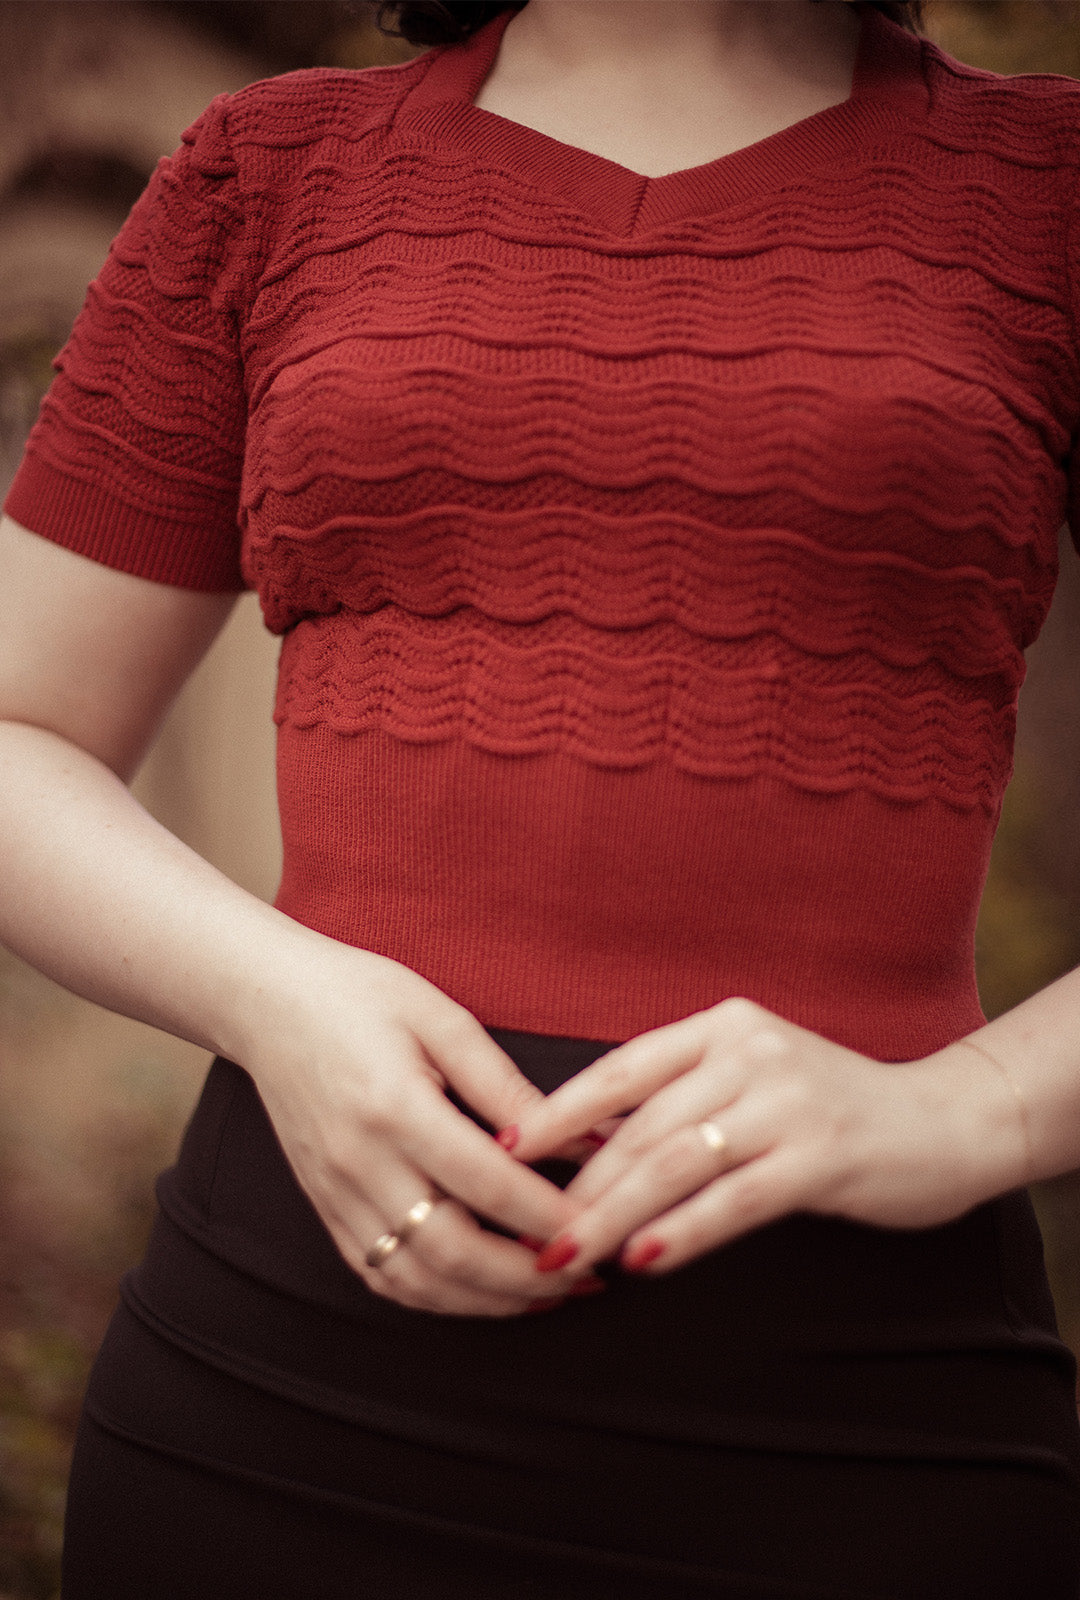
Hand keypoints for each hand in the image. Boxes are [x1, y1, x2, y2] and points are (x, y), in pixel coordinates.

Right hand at [242, 937, 587, 1316]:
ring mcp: (335, 1193)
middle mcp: (359, 1162)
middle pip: (451, 1251)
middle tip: (586, 1274)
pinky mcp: (324, 1208)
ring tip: (547, 1292)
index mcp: (394, 1106)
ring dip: (487, 1300)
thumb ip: (508, 1086)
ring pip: (415, 1280)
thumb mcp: (442, 1019)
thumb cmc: (359, 995)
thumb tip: (582, 1135)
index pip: (487, 1183)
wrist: (266, 1000)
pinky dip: (437, 1296)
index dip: (548, 1215)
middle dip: (527, 1277)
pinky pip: (381, 1274)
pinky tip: (482, 1289)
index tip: (598, 1226)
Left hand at [500, 998, 1028, 1277]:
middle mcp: (750, 1051)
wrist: (944, 1122)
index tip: (503, 1150)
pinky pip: (734, 1200)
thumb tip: (586, 1142)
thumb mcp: (752, 1078)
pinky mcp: (819, 1156)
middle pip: (640, 1125)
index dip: (557, 1111)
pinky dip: (683, 1231)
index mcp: (723, 1026)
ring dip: (613, 1214)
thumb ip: (681, 1097)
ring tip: (566, 1253)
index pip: (620, 1069)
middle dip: (578, 1184)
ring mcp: (786, 1102)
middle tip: (527, 1229)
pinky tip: (643, 1259)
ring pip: (675, 1163)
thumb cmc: (830, 1107)